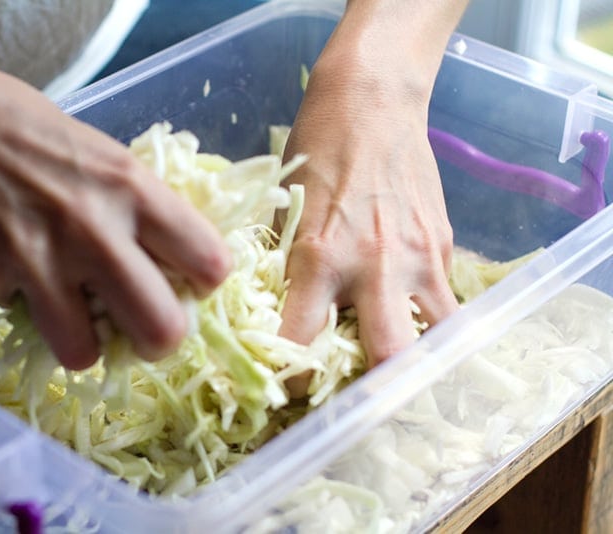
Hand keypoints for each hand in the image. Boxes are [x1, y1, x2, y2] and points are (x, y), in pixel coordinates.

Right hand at [0, 49, 230, 369]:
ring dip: (81, 342)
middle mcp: (94, 230)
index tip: (187, 285)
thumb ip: (143, 216)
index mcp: (135, 191)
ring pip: (84, 354)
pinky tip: (11, 263)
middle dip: (156, 342)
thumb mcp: (110, 161)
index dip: (204, 285)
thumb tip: (172, 274)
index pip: (209, 263)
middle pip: (161, 330)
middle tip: (140, 329)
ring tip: (70, 313)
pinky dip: (24, 302)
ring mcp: (38, 259)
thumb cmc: (37, 135)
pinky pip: (23, 319)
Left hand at [279, 0, 465, 394]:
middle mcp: (374, 266)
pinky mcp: (445, 245)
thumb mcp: (285, 212)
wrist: (371, 102)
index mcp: (319, 257)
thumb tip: (284, 316)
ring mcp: (419, 257)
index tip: (289, 388)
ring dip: (413, 357)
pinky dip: (424, 314)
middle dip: (372, 389)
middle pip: (389, 358)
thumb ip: (289, 268)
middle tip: (351, 393)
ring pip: (435, 338)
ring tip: (391, 360)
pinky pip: (442, 299)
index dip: (294, 380)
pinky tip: (403, 307)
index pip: (304, 343)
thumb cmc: (317, 150)